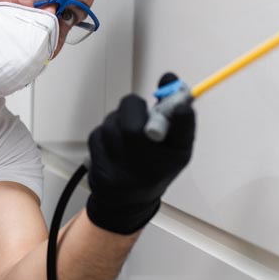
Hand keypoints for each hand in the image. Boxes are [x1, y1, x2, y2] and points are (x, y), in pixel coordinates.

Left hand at [86, 73, 195, 234]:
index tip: (180, 106)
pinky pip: (99, 133)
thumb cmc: (155, 170)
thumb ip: (176, 113)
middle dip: (135, 109)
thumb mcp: (175, 146)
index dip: (179, 112)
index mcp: (173, 155)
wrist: (127, 202)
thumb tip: (168, 77)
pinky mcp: (98, 164)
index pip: (181, 127)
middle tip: (141, 122)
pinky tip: (114, 150)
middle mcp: (149, 162)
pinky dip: (105, 137)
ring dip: (119, 123)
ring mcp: (120, 163)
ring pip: (113, 119)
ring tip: (128, 142)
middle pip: (132, 109)